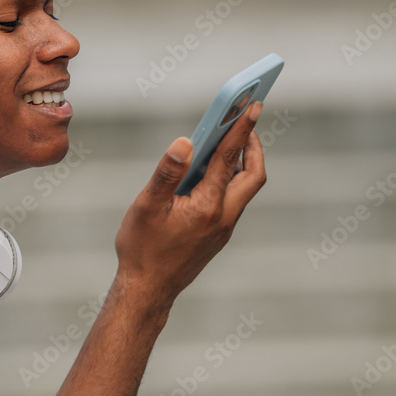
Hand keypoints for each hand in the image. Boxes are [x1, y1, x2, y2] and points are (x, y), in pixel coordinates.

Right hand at [113, 101, 265, 309]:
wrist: (148, 290)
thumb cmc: (142, 249)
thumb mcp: (147, 207)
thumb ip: (167, 172)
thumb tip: (185, 142)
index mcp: (208, 206)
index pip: (230, 159)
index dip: (241, 128)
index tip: (252, 105)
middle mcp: (223, 217)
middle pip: (253, 175)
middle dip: (252, 145)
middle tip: (245, 121)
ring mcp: (223, 228)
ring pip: (244, 189)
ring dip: (241, 163)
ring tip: (227, 140)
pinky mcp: (218, 235)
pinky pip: (232, 200)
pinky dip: (229, 180)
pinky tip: (209, 172)